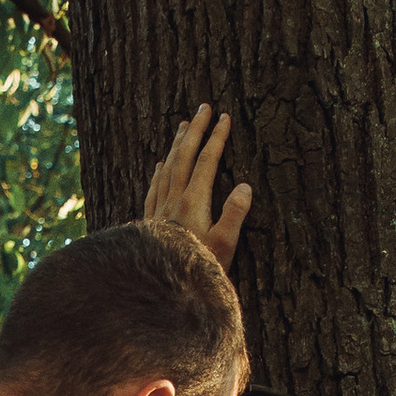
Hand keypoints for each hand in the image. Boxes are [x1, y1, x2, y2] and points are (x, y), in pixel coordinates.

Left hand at [142, 101, 252, 267]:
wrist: (160, 289)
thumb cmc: (197, 269)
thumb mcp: (224, 245)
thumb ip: (234, 214)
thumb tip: (245, 186)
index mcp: (194, 201)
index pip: (207, 160)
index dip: (217, 137)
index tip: (224, 117)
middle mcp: (173, 200)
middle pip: (184, 156)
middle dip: (195, 130)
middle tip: (203, 107)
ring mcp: (159, 210)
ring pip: (168, 167)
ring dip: (177, 145)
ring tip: (182, 125)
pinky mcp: (150, 222)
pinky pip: (154, 188)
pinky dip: (159, 172)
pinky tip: (160, 164)